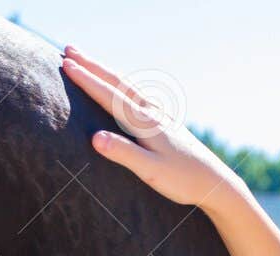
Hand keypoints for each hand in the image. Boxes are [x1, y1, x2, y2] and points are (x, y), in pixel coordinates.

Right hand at [60, 46, 248, 216]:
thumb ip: (123, 153)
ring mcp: (159, 116)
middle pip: (117, 82)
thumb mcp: (151, 171)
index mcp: (144, 122)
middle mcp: (151, 113)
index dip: (86, 80)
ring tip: (88, 62)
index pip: (109, 95)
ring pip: (128, 85)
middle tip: (69, 50)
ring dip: (106, 71)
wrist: (214, 181)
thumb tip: (94, 138)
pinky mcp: (165, 123)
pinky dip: (122, 84)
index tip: (66, 63)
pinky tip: (122, 86)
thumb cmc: (183, 180)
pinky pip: (137, 94)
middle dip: (92, 66)